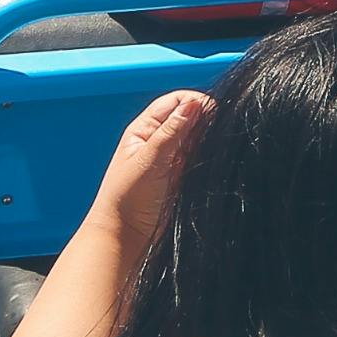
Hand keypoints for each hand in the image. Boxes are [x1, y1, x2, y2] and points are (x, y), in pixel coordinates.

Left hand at [91, 89, 210, 252]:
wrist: (126, 236)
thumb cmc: (126, 199)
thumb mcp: (149, 159)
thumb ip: (172, 130)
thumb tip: (194, 102)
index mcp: (145, 128)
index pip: (176, 101)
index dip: (195, 102)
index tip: (211, 112)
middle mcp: (161, 139)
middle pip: (191, 115)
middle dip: (204, 119)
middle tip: (211, 134)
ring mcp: (174, 157)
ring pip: (200, 135)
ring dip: (207, 138)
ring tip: (208, 152)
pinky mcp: (185, 174)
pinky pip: (202, 155)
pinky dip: (209, 155)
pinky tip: (210, 162)